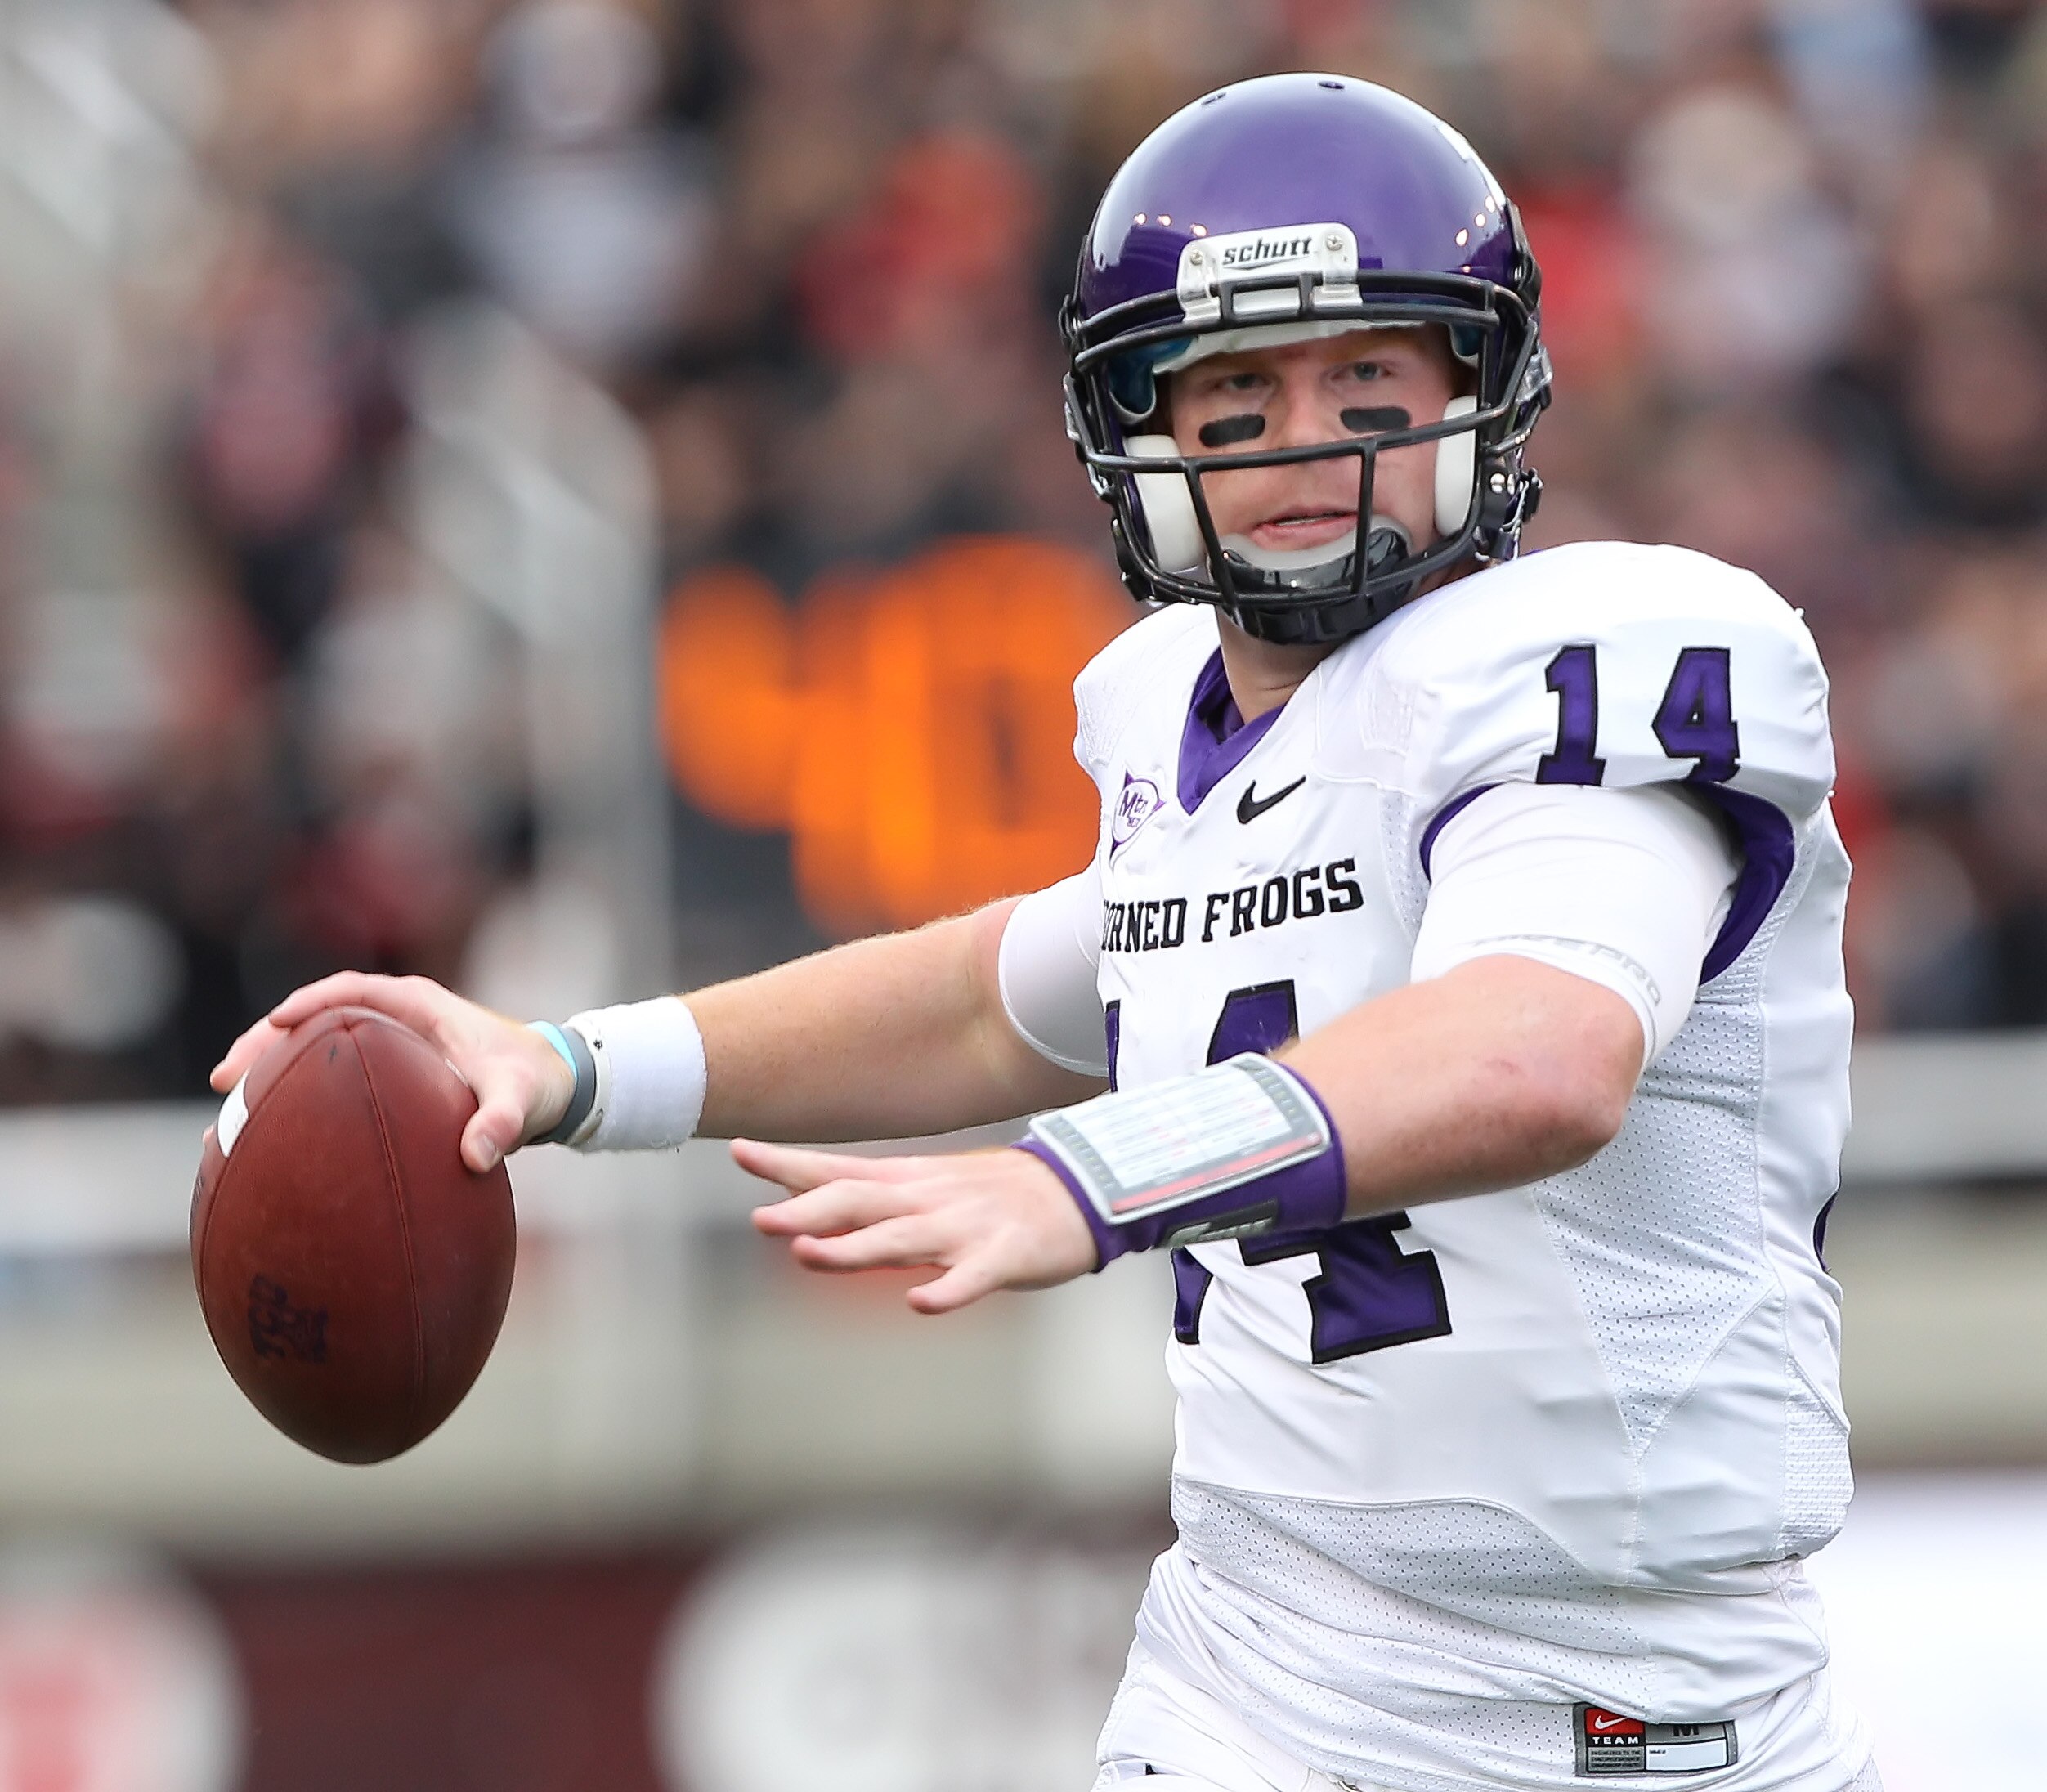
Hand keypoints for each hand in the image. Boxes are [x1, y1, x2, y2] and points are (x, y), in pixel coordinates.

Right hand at [209, 973, 575, 1172]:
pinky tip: (266, 1143)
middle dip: (266, 1044)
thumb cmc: (537, 1083)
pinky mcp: (386, 1075)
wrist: (555, 1088)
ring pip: (314, 1052)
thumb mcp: (523, 1101)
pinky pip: (330, 1081)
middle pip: (315, 1021)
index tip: (275, 1026)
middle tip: (227, 1080)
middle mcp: (396, 1020)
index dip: (309, 1004)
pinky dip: (296, 1103)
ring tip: (227, 1119)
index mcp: (419, 1005)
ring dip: (270, 1077)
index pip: (350, 991)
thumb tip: (478, 1156)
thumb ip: (504, 1123)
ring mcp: (387, 1046)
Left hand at [738, 1139, 1098, 1313]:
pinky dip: (947, 1290)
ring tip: (809, 1257)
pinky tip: (920, 1304)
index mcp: (909, 1183)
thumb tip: (805, 1206)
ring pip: (903, 1240)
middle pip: (861, 1204)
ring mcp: (966, 1228)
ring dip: (855, 1249)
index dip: (789, 1165)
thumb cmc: (997, 1195)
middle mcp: (929, 1200)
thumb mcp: (929, 1185)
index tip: (740, 1151)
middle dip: (809, 1212)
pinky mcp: (1005, 1257)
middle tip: (761, 1222)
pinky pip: (972, 1278)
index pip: (839, 1170)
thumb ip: (873, 1198)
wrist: (1082, 1189)